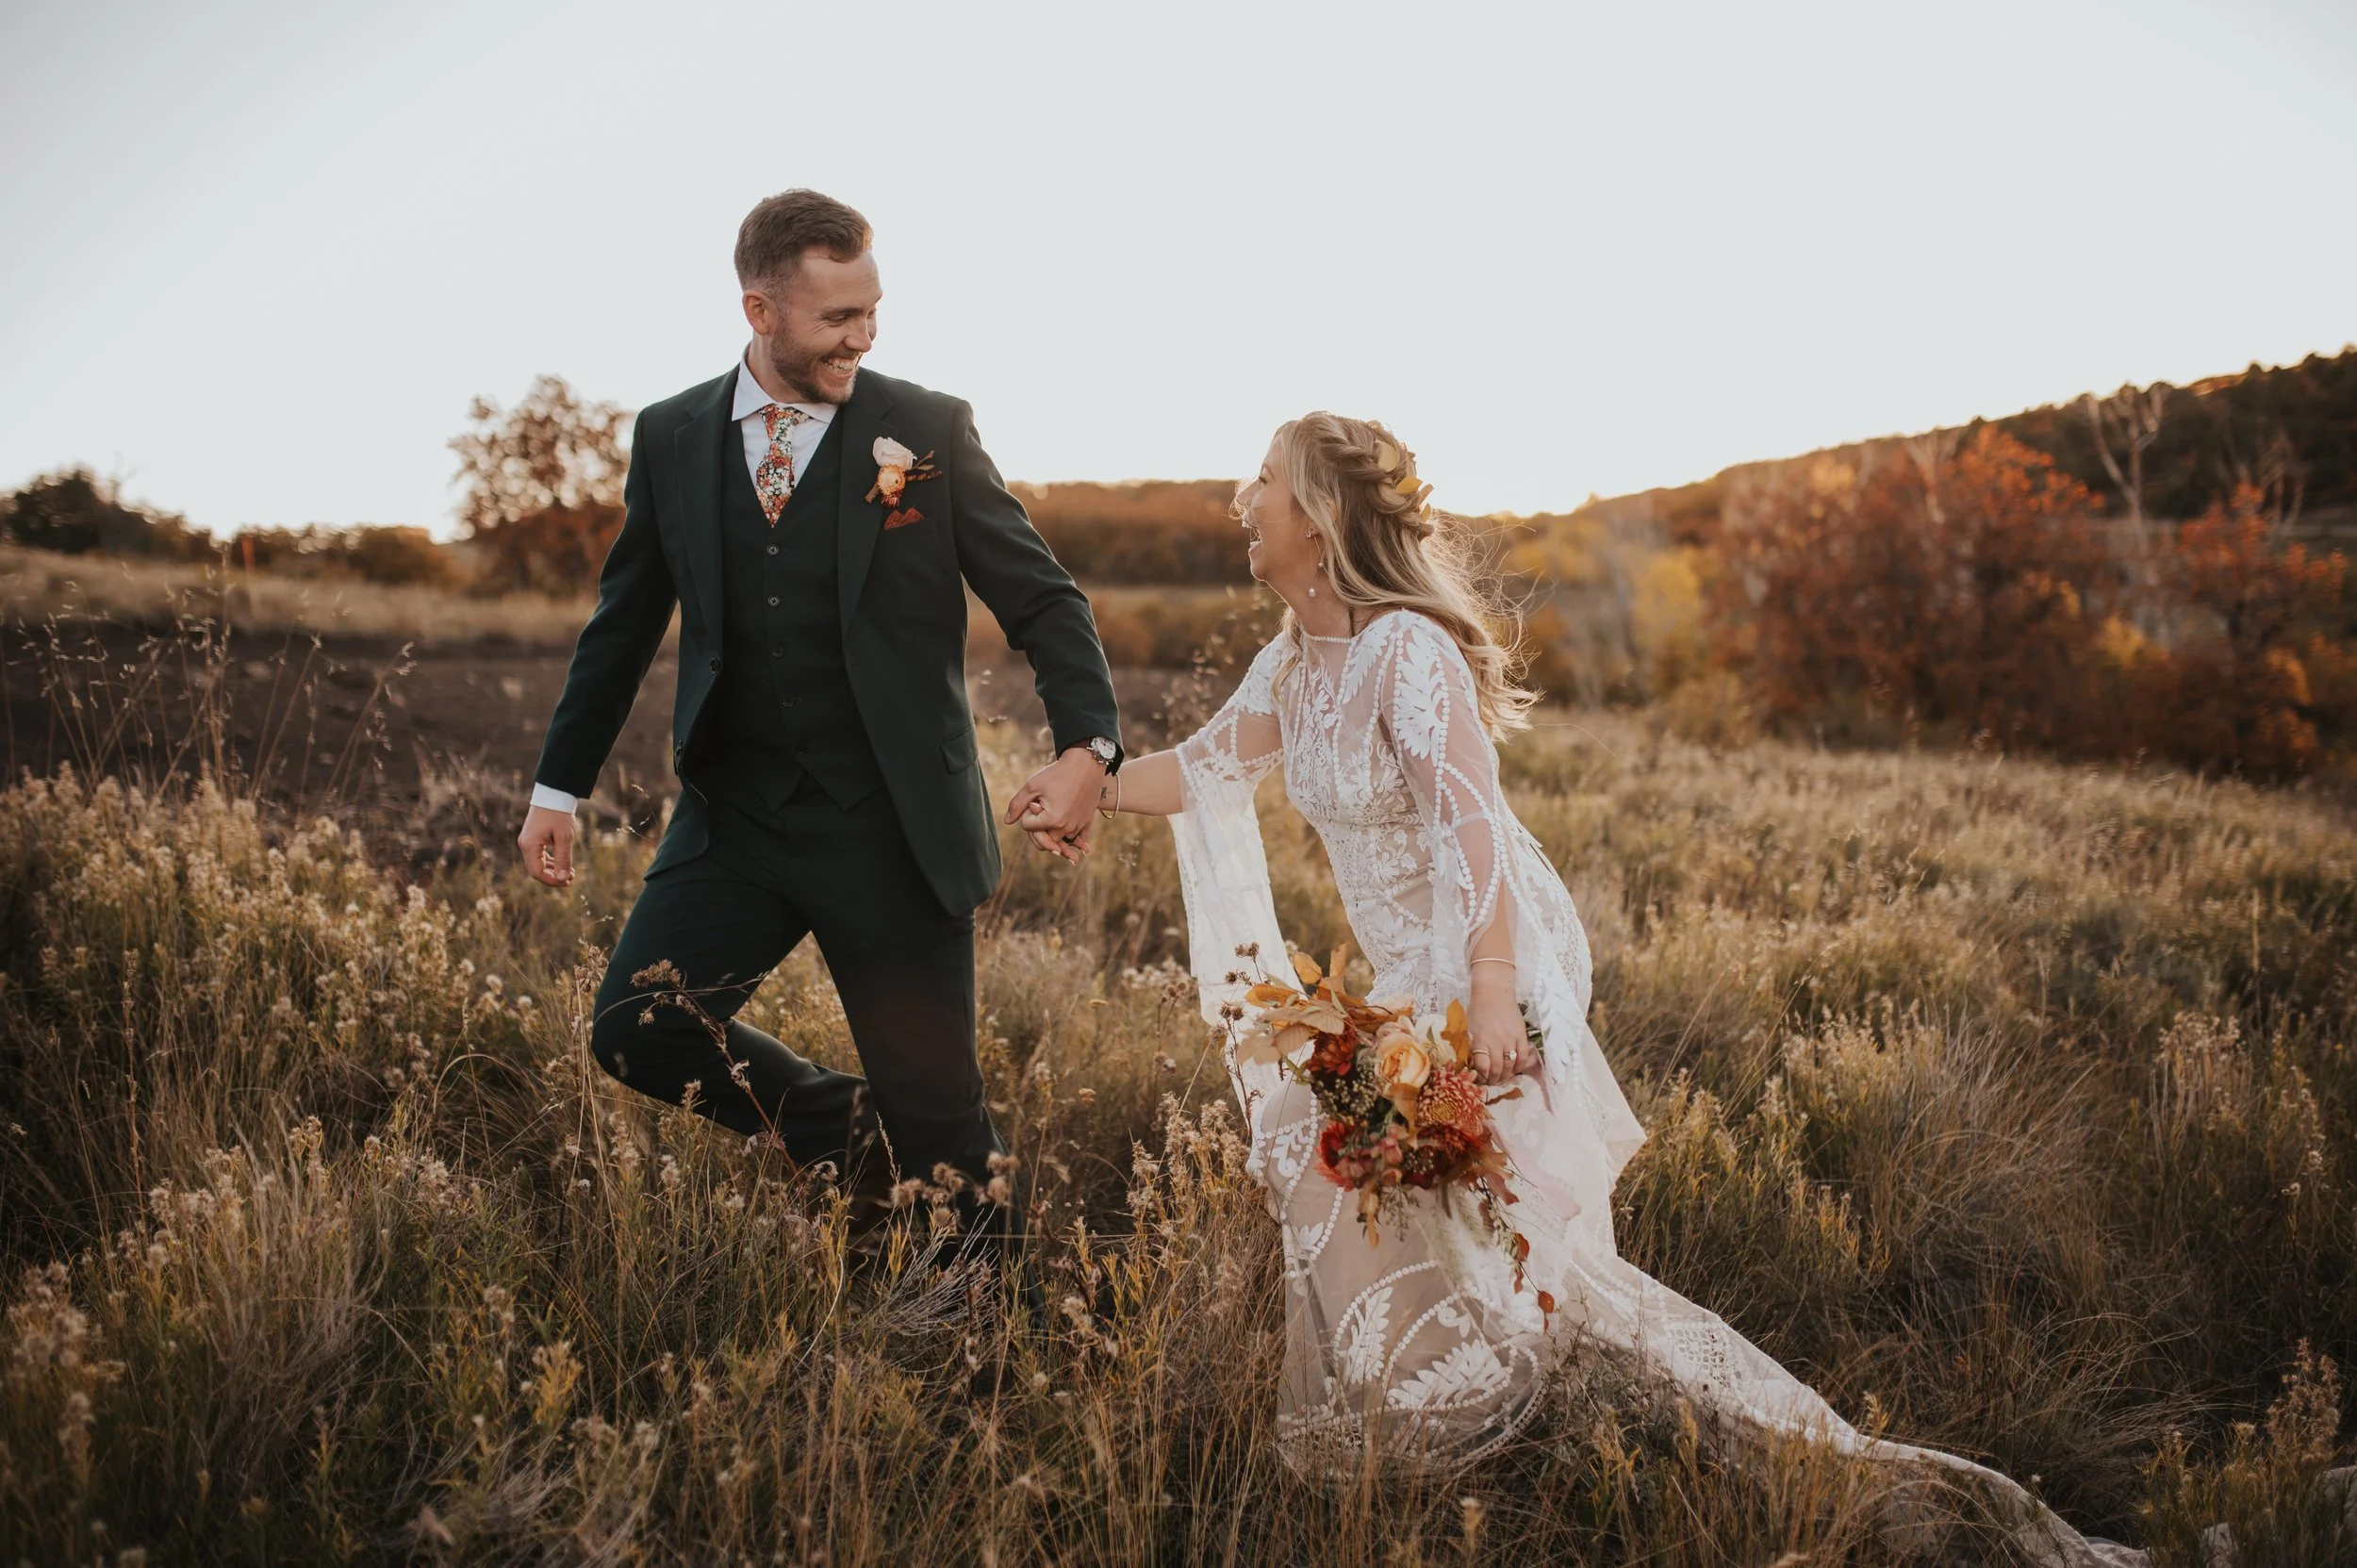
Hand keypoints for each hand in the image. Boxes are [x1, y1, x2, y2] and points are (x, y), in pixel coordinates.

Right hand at [517, 804, 576, 887]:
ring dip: (552, 870)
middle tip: (571, 878)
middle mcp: (525, 844)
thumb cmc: (559, 814)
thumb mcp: (564, 837)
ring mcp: (527, 841)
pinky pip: (539, 855)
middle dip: (553, 877)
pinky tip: (562, 863)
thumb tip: (563, 879)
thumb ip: (563, 859)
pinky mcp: (532, 838)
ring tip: (570, 872)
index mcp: (530, 845)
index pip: (537, 872)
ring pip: (537, 863)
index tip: (567, 882)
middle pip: (536, 869)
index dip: (552, 881)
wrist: (554, 793)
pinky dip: (550, 861)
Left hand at [1002, 748, 1104, 864]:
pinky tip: (1076, 847)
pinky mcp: (1087, 823)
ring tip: (1052, 822)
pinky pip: (1078, 839)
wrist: (1086, 764)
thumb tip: (1007, 821)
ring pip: (1059, 841)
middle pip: (1043, 839)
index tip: (1035, 799)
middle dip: (1037, 827)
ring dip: (1052, 833)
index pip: (1028, 826)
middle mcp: (1066, 828)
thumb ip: (1017, 805)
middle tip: (1040, 808)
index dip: (1028, 812)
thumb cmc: (1057, 773)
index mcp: (1052, 820)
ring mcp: (1078, 826)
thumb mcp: (1032, 786)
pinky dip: (1074, 842)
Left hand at [1463, 972, 1534, 1085]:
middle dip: (1493, 1080)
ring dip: (1505, 1077)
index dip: (1480, 1078)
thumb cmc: (1477, 1011)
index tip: (1478, 1081)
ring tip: (1501, 1079)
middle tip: (1490, 1082)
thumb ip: (1470, 1048)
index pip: (1482, 1067)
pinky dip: (1519, 1068)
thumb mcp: (1468, 1029)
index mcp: (1479, 1039)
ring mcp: (1510, 1038)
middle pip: (1497, 1069)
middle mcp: (1495, 1040)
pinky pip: (1523, 1057)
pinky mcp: (1521, 1034)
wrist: (1494, 992)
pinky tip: (1514, 1071)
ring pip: (1510, 1066)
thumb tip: (1469, 1068)